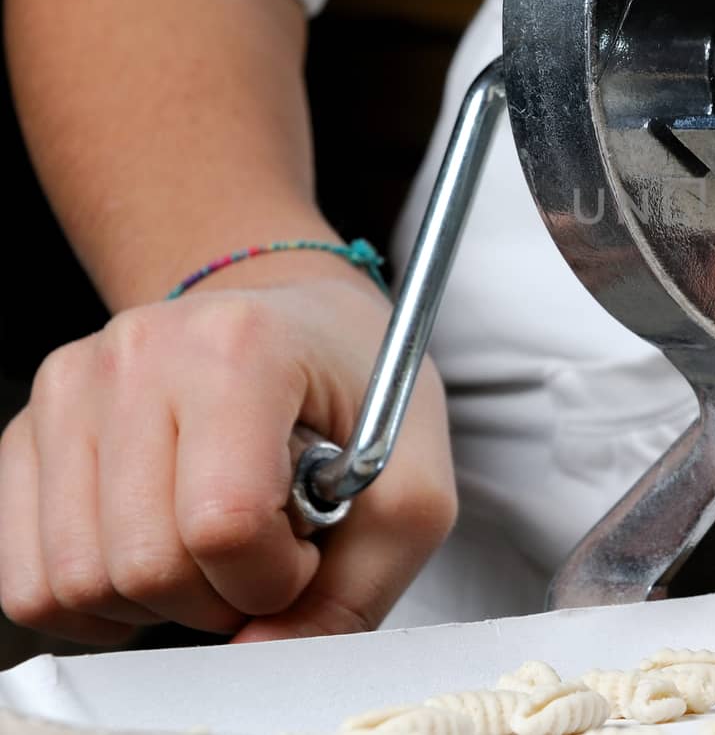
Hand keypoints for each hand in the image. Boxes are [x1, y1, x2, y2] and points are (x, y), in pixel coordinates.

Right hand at [0, 273, 455, 643]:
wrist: (297, 320)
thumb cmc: (356, 389)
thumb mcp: (411, 484)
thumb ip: (357, 587)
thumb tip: (258, 658)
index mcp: (242, 345)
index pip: (222, 522)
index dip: (273, 575)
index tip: (307, 546)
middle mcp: (140, 353)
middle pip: (140, 564)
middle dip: (217, 596)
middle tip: (265, 553)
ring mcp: (70, 387)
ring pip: (74, 582)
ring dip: (157, 603)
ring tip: (216, 547)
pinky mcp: (27, 431)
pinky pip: (27, 579)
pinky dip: (98, 601)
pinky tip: (160, 557)